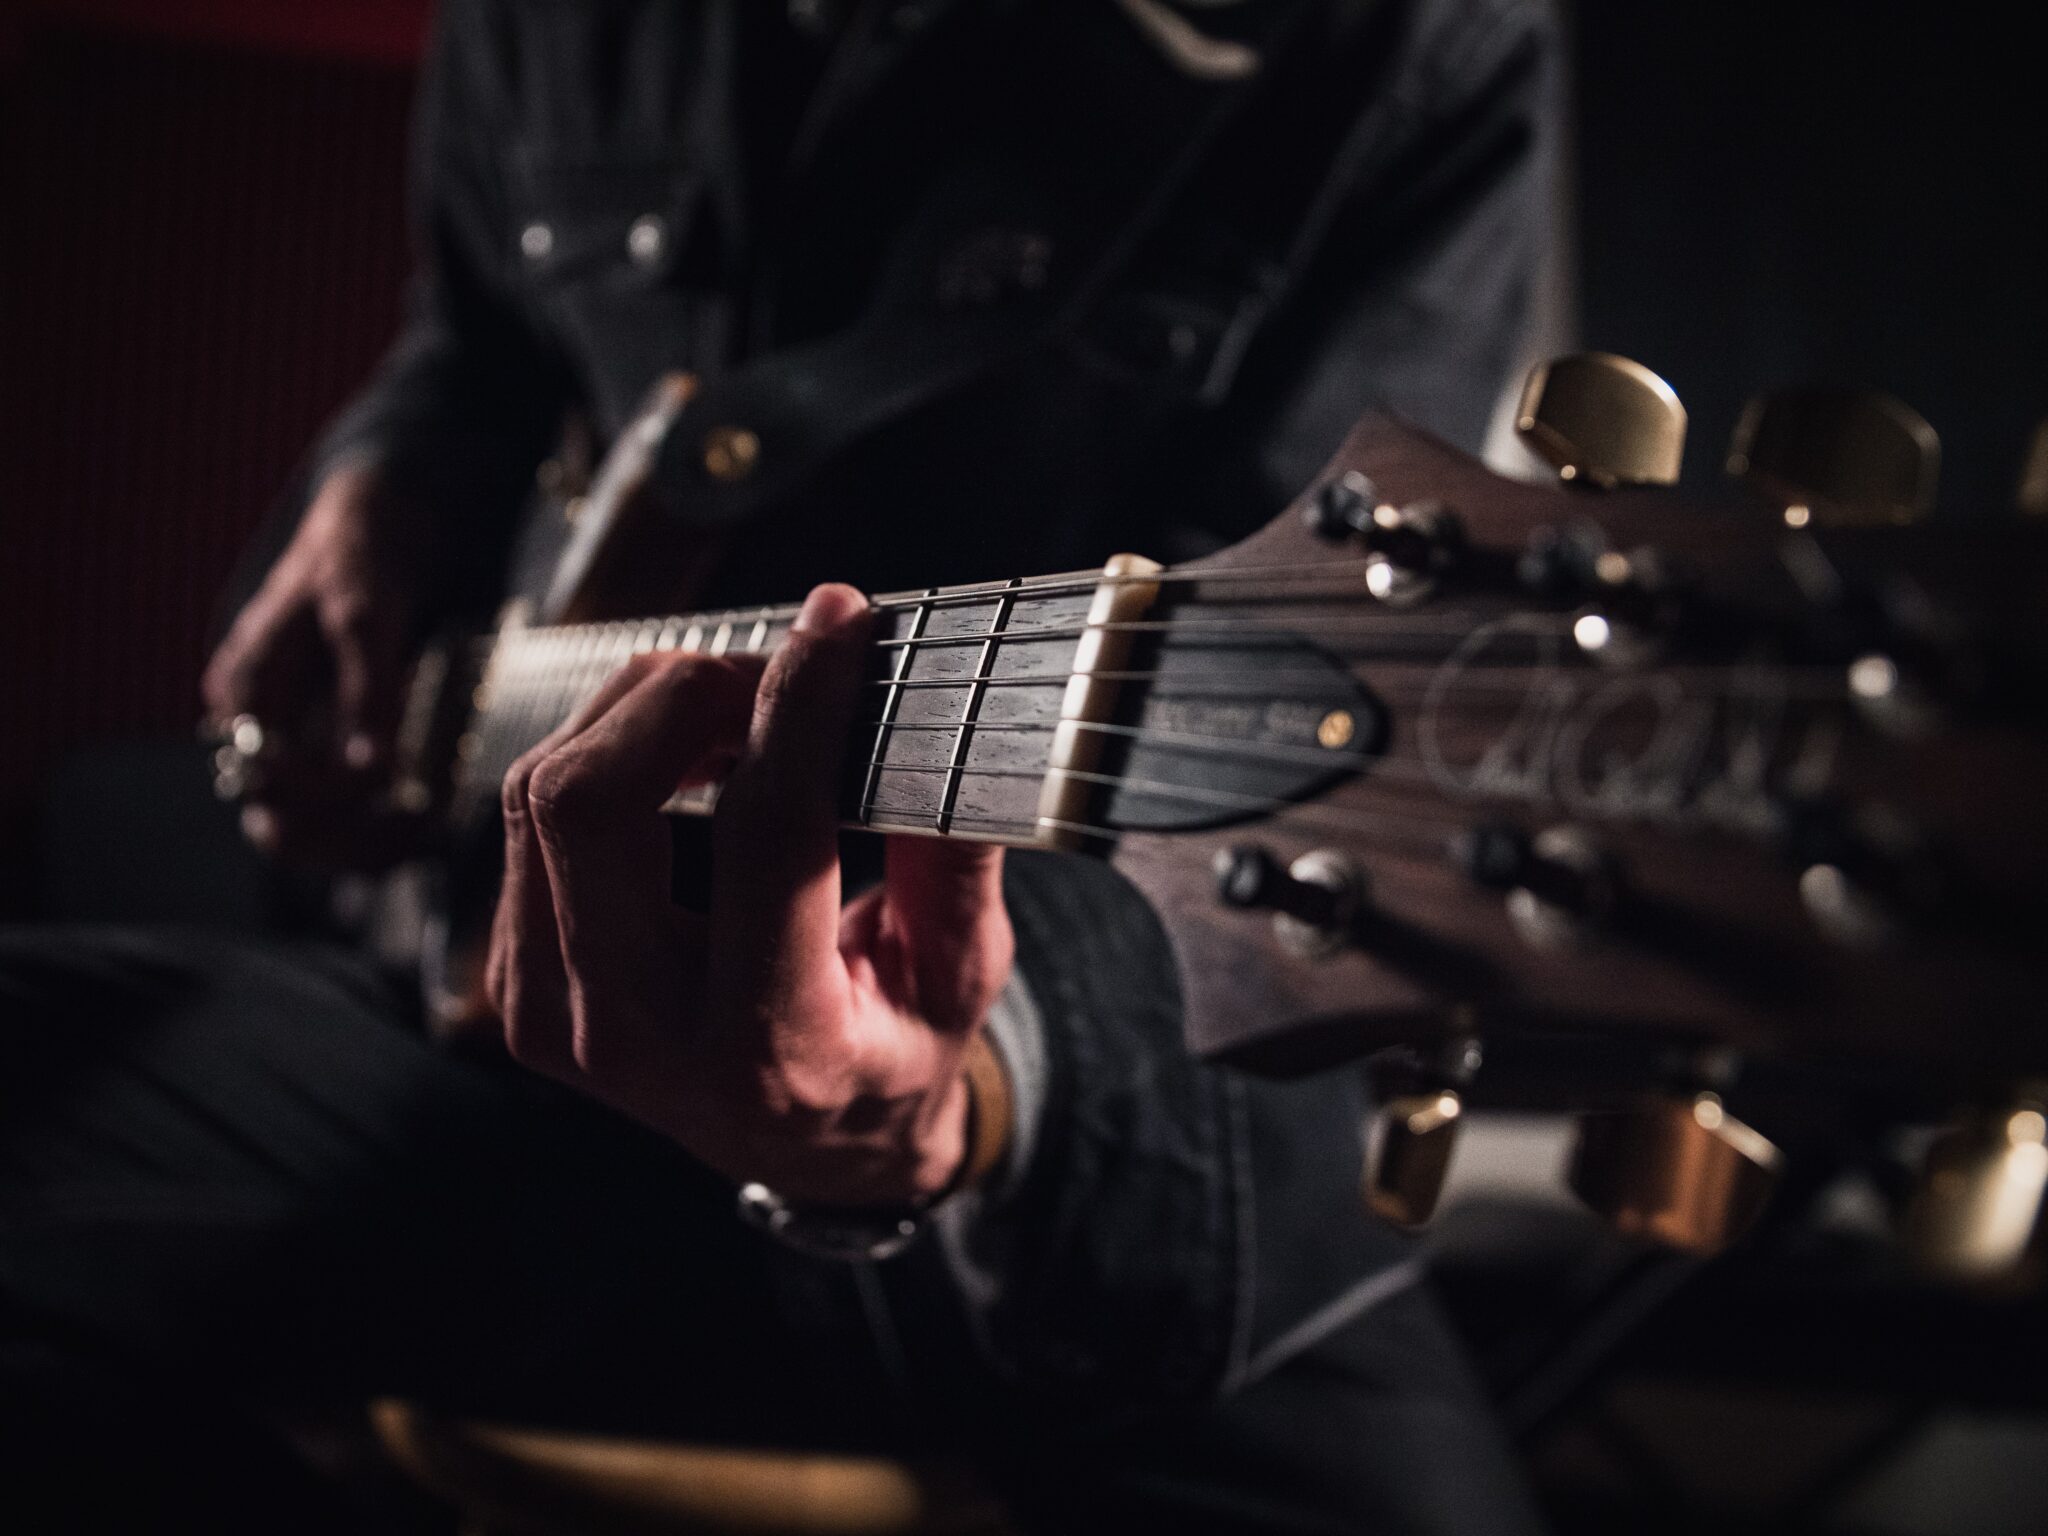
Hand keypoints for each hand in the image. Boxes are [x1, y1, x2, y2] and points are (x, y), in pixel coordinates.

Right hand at [201, 459, 428, 865]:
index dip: (333, 802)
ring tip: (433, 835)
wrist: (372, 529)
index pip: (271, 783)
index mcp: (246, 692)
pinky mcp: (321, 748)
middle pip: (280, 823)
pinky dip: (377, 828)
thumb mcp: (364, 616)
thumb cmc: (359, 561)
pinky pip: (338, 812)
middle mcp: (256, 727)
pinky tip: (428, 824)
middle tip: (424, 835)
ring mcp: (286, 741)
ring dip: (365, 846)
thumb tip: (373, 770)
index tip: (403, 795)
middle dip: (348, 842)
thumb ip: (367, 692)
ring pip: (309, 830)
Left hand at [485, 584, 1014, 1205]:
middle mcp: (637, 1039)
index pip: (767, 838)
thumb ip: (949, 860)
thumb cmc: (892, 1050)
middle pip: (588, 804)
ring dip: (640, 713)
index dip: (801, 708)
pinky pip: (529, 820)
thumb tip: (933, 721)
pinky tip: (682, 754)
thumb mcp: (958, 975)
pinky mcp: (518, 980)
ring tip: (736, 709)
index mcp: (771, 1049)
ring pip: (542, 792)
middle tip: (771, 674)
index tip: (838, 622)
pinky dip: (603, 752)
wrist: (807, 1150)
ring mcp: (556, 1014)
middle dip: (682, 696)